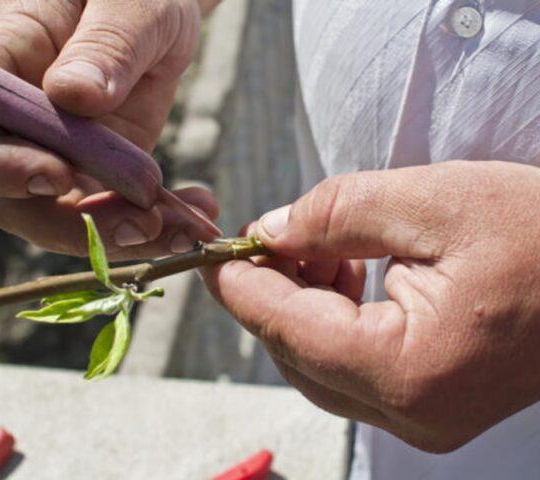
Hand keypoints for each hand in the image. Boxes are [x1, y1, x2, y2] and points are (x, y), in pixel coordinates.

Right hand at [0, 0, 220, 258]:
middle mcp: (20, 122)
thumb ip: (105, 44)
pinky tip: (194, 218)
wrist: (160, 10)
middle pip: (13, 198)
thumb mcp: (130, 2)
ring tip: (187, 230)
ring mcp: (58, 154)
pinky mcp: (98, 174)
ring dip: (123, 238)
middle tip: (145, 224)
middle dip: (76, 225)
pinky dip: (153, 228)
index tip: (60, 177)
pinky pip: (111, 216)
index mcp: (2, 64)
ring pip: (66, 221)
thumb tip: (73, 96)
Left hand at [202, 160, 539, 452]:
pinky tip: (343, 271)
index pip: (290, 330)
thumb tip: (270, 231)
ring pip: (321, 363)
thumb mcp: (434, 202)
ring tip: (315, 244)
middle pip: (298, 354)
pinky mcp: (431, 403)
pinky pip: (354, 366)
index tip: (211, 256)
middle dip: (271, 292)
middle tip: (266, 237)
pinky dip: (333, 319)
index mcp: (410, 371)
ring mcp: (423, 418)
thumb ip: (337, 213)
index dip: (241, 289)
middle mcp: (412, 414)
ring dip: (301, 303)